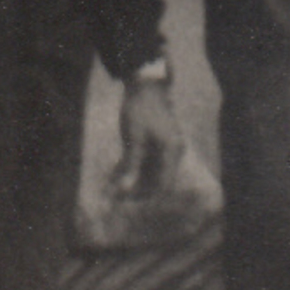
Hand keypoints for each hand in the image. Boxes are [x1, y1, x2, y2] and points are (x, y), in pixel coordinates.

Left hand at [113, 74, 187, 198]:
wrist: (146, 84)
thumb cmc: (140, 110)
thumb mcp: (133, 139)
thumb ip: (131, 166)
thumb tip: (125, 191)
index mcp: (172, 152)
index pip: (163, 185)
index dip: (146, 198)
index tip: (127, 204)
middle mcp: (175, 152)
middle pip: (158, 180)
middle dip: (137, 189)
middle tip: (115, 196)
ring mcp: (169, 146)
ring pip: (152, 171)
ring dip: (135, 179)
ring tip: (114, 184)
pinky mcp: (161, 142)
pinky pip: (150, 161)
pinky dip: (136, 167)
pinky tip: (119, 169)